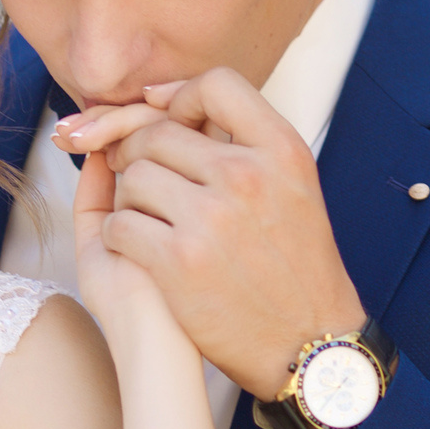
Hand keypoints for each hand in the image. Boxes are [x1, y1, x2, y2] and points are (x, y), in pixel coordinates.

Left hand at [59, 69, 364, 403]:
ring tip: (148, 219)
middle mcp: (248, 176)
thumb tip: (165, 101)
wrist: (311, 344)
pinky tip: (139, 249)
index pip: (217, 84)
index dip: (181, 97)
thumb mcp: (294, 188)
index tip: (168, 120)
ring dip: (129, 199)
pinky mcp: (179, 261)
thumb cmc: (296, 266)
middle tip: (144, 182)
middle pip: (158, 133)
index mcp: (282, 150)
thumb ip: (246, 143)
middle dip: (139, 154)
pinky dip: (119, 235)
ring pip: (132, 176)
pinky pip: (118, 222)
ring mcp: (212, 218)